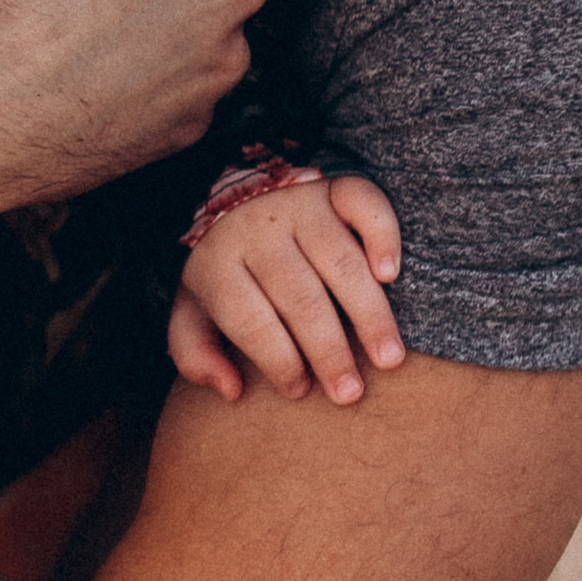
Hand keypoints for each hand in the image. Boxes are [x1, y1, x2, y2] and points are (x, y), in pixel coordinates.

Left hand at [170, 172, 405, 405]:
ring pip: (339, 261)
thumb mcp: (192, 310)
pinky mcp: (332, 188)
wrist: (233, 198)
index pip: (249, 319)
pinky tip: (389, 275)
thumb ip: (195, 353)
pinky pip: (362, 205)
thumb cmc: (223, 272)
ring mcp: (297, 206)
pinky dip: (382, 236)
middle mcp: (258, 232)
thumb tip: (231, 390)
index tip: (301, 391)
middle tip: (351, 392)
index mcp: (217, 265)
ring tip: (388, 357)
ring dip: (369, 313)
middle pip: (299, 296)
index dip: (277, 360)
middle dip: (328, 350)